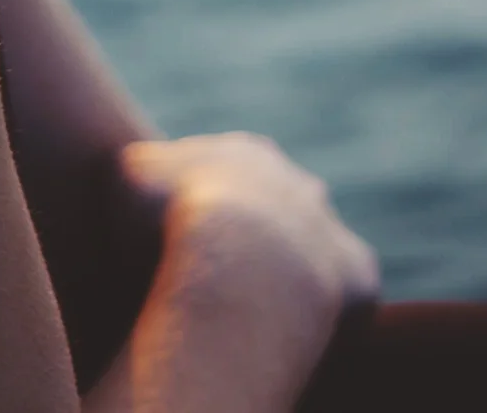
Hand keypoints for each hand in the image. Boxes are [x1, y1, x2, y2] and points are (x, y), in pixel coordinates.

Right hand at [98, 134, 378, 412]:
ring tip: (249, 307)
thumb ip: (142, 171)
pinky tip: (283, 333)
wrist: (235, 267)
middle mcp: (299, 183)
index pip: (226, 172)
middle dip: (254, 233)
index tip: (176, 238)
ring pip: (314, 248)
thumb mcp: (128, 176)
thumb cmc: (169, 220)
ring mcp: (332, 229)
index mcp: (246, 152)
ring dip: (290, 272)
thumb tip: (144, 179)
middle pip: (277, 204)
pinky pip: (344, 299)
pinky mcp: (358, 278)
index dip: (200, 205)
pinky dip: (319, 315)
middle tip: (217, 273)